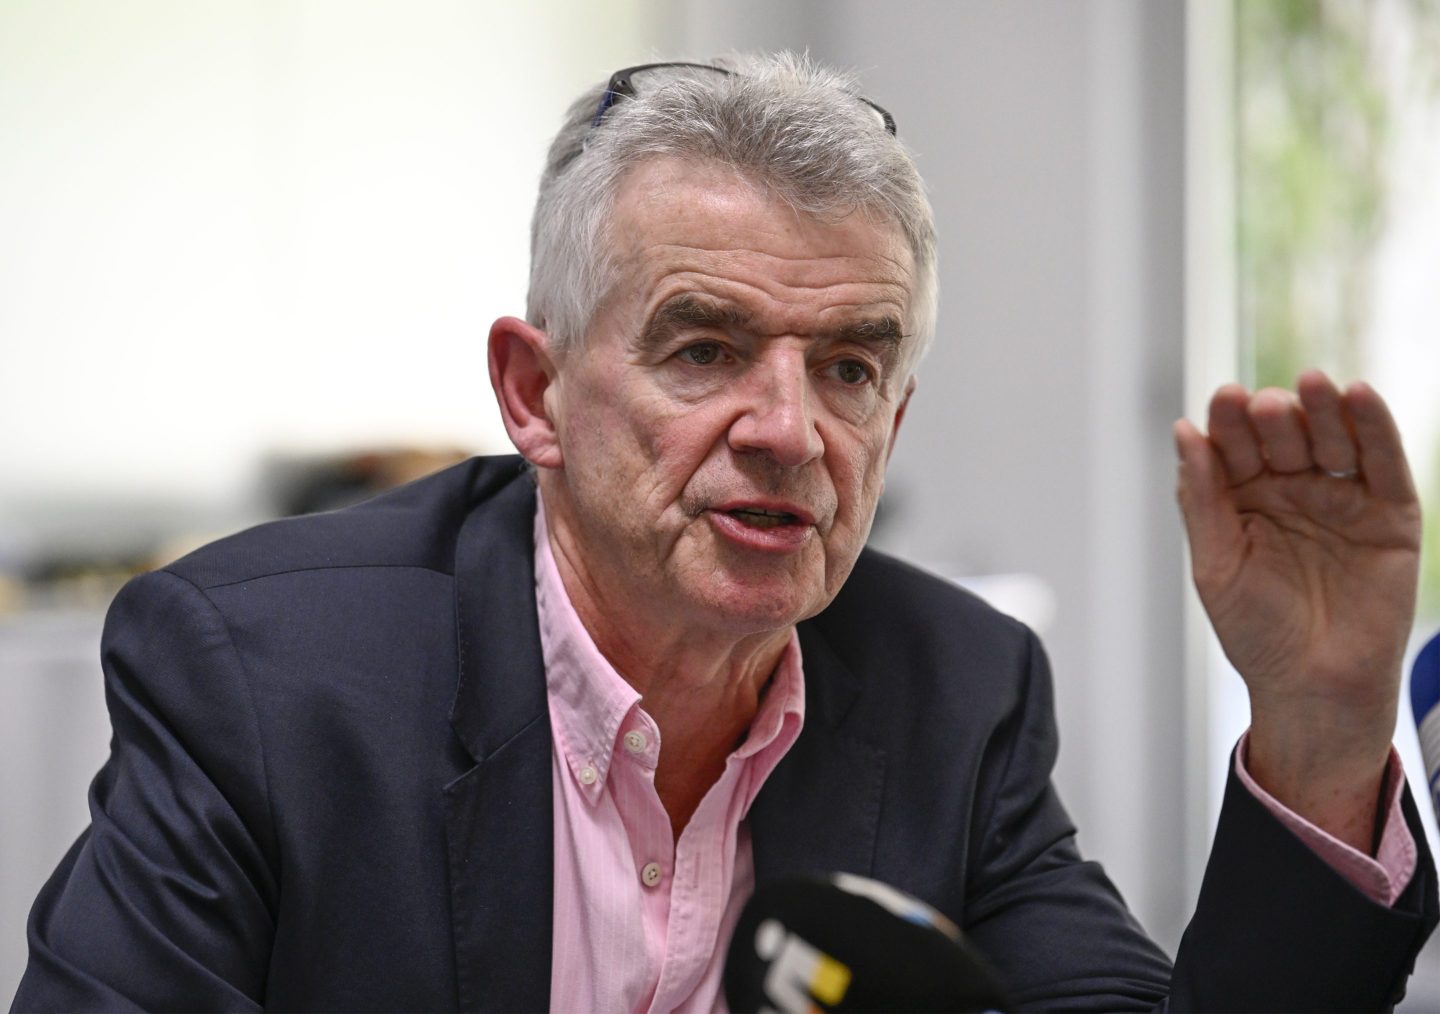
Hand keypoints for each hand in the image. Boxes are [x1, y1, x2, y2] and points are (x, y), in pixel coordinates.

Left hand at [1173, 370, 1420, 850]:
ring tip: (1311, 385)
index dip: (1229, 423)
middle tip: (1264, 406)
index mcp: (1242, 498)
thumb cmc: (1256, 633)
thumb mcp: (1215, 565)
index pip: (1234, 448)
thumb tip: (1184, 432)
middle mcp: (1291, 489)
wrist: (1312, 687)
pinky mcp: (1388, 515)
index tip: (1223, 399)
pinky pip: (1383, 463)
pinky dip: (1375, 428)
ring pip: (1332, 440)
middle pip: (1282, 437)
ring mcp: (1340, 498)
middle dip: (1274, 417)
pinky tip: (1359, 396)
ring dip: (1322, 409)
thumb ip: (1202, 499)